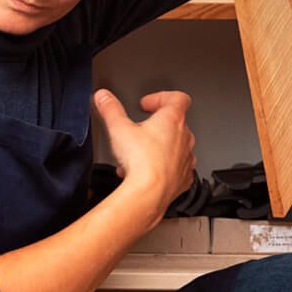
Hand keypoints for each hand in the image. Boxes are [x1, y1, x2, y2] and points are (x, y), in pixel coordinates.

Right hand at [93, 88, 195, 225]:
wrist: (150, 193)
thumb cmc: (141, 162)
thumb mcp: (118, 128)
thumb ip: (111, 109)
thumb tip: (104, 97)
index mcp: (172, 120)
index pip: (177, 98)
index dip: (161, 97)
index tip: (147, 104)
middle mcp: (184, 138)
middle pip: (176, 123)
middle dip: (156, 125)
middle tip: (140, 130)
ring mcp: (186, 159)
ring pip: (176, 147)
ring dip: (159, 148)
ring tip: (140, 154)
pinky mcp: (184, 178)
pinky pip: (176, 168)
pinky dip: (163, 168)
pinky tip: (147, 173)